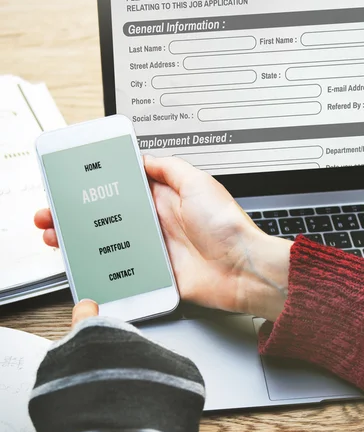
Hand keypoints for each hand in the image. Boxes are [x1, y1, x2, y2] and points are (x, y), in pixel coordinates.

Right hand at [34, 156, 291, 320]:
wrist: (243, 270)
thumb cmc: (227, 226)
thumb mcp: (199, 183)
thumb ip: (170, 168)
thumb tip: (143, 157)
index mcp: (167, 198)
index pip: (125, 188)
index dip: (99, 186)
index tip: (74, 184)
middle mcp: (159, 223)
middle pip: (111, 216)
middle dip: (81, 214)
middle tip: (54, 213)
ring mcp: (156, 250)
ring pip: (111, 242)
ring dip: (83, 240)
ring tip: (58, 236)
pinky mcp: (156, 274)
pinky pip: (124, 270)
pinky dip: (103, 268)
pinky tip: (84, 264)